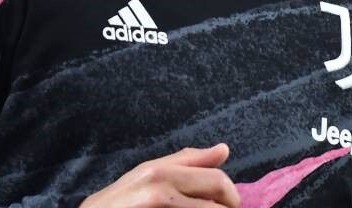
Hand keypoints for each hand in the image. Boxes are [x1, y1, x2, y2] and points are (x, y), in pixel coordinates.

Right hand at [80, 143, 240, 207]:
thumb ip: (186, 161)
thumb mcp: (148, 174)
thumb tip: (224, 149)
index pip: (217, 182)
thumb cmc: (120, 199)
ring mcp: (156, 207)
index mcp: (161, 172)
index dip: (232, 197)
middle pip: (215, 203)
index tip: (230, 205)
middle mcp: (159, 191)